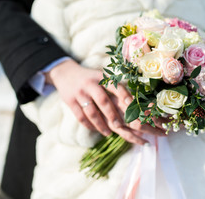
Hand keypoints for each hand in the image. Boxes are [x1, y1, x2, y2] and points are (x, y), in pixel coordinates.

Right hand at [45, 59, 165, 144]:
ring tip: (110, 133)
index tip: (136, 110)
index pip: (117, 89)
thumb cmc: (92, 78)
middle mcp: (92, 85)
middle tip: (124, 128)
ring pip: (92, 112)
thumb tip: (139, 105)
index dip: (126, 99)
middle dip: (114, 116)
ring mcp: (81, 94)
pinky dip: (90, 125)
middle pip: (105, 102)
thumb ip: (117, 90)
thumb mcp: (105, 78)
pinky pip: (81, 116)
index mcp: (104, 78)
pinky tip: (98, 131)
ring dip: (101, 124)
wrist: (65, 72)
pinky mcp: (71, 102)